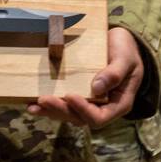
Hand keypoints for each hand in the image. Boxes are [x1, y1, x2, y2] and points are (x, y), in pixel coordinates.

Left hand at [27, 27, 144, 128]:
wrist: (122, 43)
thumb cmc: (127, 51)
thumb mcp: (125, 59)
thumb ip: (114, 74)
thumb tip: (97, 88)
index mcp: (118, 104)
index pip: (99, 117)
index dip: (83, 110)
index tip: (70, 95)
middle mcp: (102, 107)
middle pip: (80, 118)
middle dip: (61, 110)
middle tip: (43, 99)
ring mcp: (89, 102)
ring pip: (69, 113)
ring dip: (50, 111)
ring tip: (33, 106)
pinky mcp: (78, 94)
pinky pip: (64, 103)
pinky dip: (49, 104)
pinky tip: (33, 101)